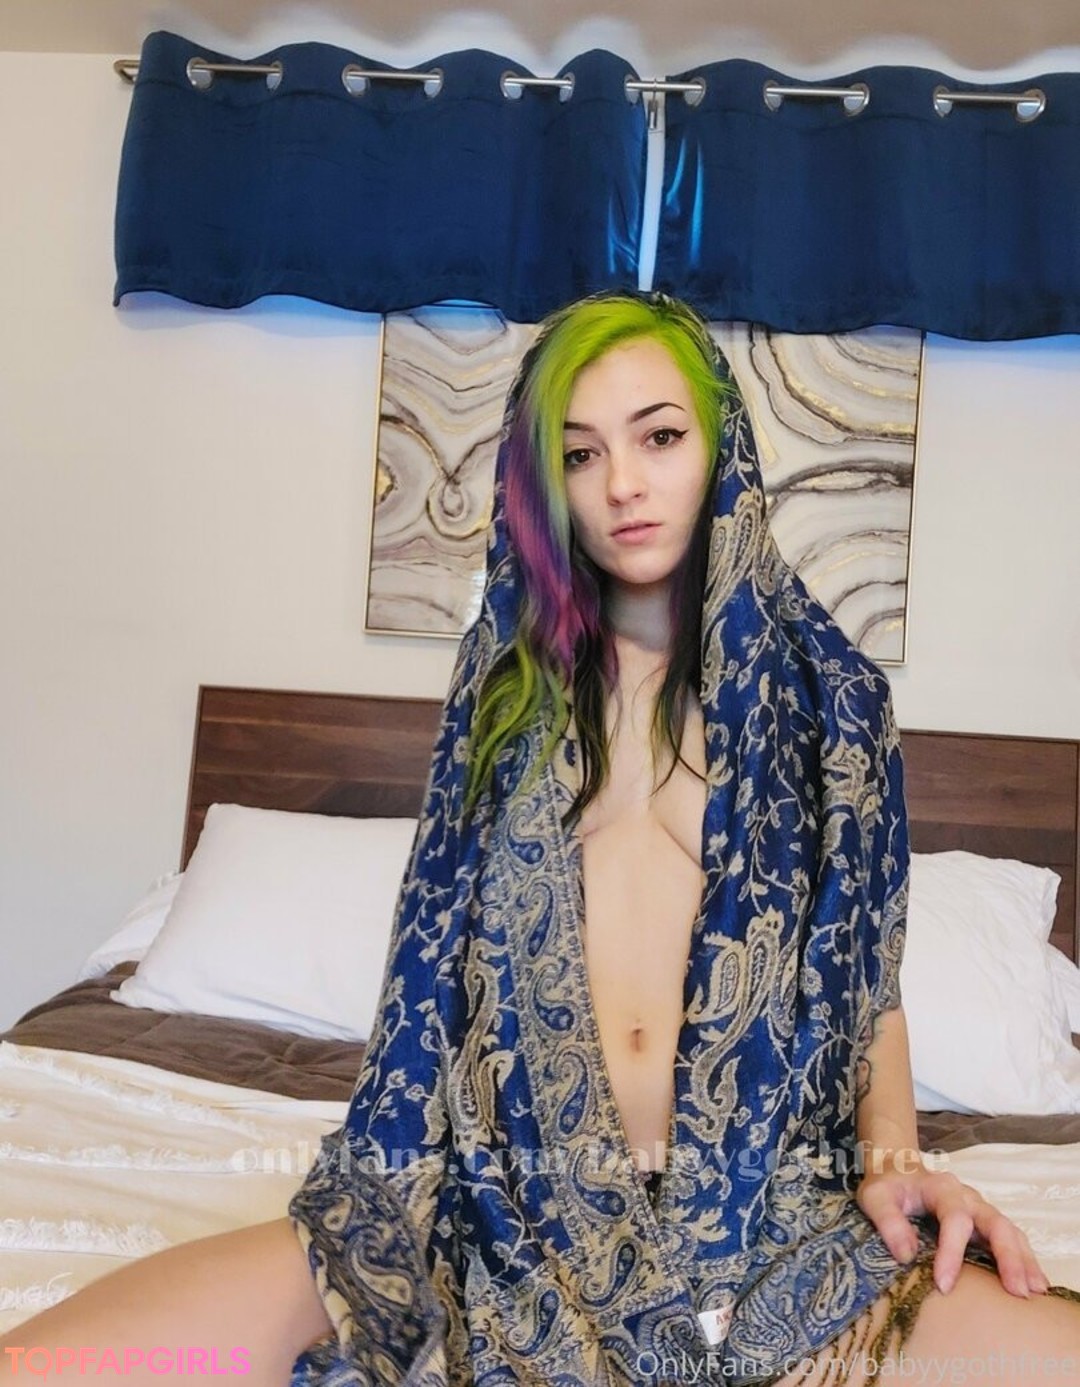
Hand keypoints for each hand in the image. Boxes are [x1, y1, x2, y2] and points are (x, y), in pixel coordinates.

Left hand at [855, 1152, 1049, 1298]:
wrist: (897, 1168)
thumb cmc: (887, 1185)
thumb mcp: (874, 1196)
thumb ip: (888, 1220)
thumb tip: (906, 1255)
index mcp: (941, 1188)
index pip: (955, 1218)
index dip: (952, 1251)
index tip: (944, 1284)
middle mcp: (968, 1198)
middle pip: (995, 1222)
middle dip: (1008, 1256)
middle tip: (1016, 1290)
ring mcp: (979, 1210)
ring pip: (1009, 1231)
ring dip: (1024, 1260)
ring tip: (1035, 1292)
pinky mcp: (983, 1225)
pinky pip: (1010, 1239)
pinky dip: (1024, 1260)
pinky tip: (1035, 1284)